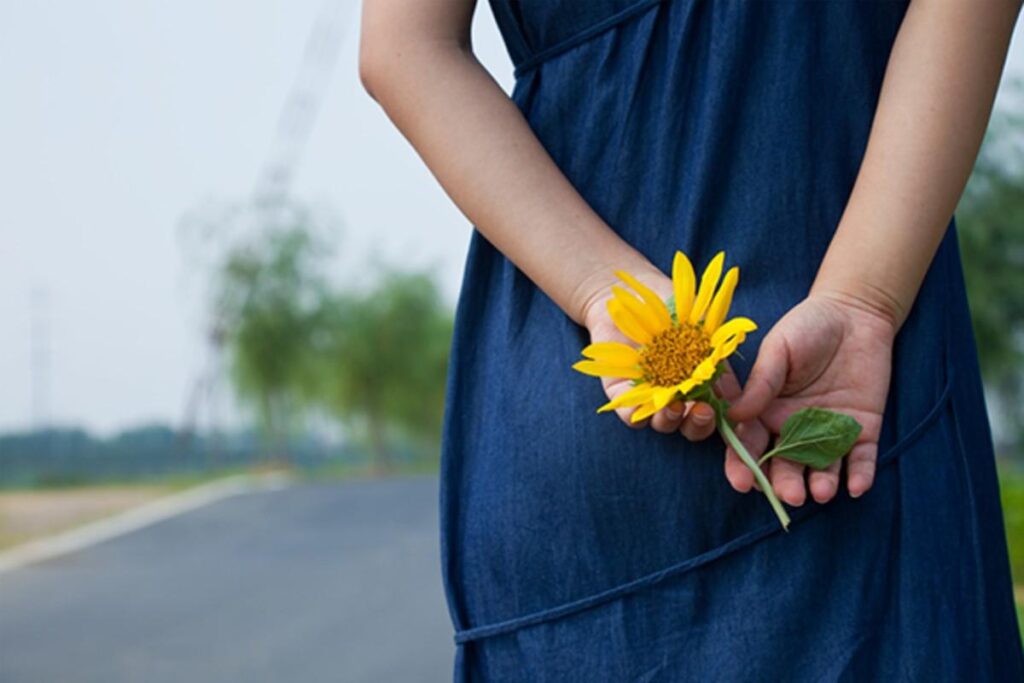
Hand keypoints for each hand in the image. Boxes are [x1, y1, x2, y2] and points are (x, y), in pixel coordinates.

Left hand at [580, 271, 732, 442]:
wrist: (629, 294)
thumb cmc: (670, 308)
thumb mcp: (702, 327)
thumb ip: (719, 354)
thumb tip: (736, 387)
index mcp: (699, 385)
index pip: (712, 412)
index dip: (717, 419)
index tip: (718, 409)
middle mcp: (676, 396)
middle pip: (690, 426)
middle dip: (697, 424)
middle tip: (700, 410)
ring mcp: (649, 398)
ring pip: (662, 424)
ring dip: (669, 420)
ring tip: (671, 406)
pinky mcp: (622, 394)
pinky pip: (629, 414)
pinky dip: (636, 413)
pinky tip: (641, 406)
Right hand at [727, 292, 896, 504]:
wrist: (855, 313)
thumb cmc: (808, 326)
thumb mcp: (779, 348)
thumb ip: (761, 382)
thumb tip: (733, 415)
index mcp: (765, 411)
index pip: (748, 446)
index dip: (743, 466)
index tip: (743, 482)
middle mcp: (793, 429)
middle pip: (783, 466)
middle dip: (784, 484)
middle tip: (790, 495)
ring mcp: (828, 433)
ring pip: (820, 468)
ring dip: (820, 485)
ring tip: (820, 492)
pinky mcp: (862, 431)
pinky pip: (861, 459)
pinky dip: (860, 475)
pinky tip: (857, 486)